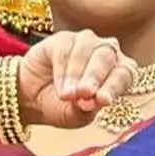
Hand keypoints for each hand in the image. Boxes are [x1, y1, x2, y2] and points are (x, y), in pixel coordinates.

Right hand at [16, 29, 136, 129]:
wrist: (30, 101)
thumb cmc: (60, 107)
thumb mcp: (76, 116)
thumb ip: (87, 109)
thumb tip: (93, 100)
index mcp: (117, 72)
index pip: (124, 74)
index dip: (114, 86)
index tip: (103, 100)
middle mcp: (105, 53)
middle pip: (107, 57)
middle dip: (95, 76)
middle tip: (84, 93)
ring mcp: (84, 42)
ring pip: (87, 50)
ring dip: (76, 74)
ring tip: (67, 95)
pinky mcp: (62, 38)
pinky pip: (65, 49)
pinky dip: (62, 70)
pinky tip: (59, 87)